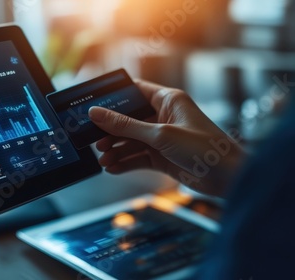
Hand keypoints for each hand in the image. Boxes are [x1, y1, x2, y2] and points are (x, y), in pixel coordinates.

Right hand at [88, 80, 244, 196]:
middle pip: (128, 120)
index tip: (94, 106)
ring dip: (116, 150)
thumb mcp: (160, 134)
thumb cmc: (206, 148)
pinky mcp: (162, 157)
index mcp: (168, 100)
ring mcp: (162, 138)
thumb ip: (126, 126)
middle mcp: (164, 117)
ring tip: (103, 158)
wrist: (228, 178)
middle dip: (111, 131)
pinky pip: (137, 158)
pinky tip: (113, 168)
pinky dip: (125, 163)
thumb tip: (98, 114)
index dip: (114, 98)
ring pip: (131, 141)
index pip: (135, 92)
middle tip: (95, 140)